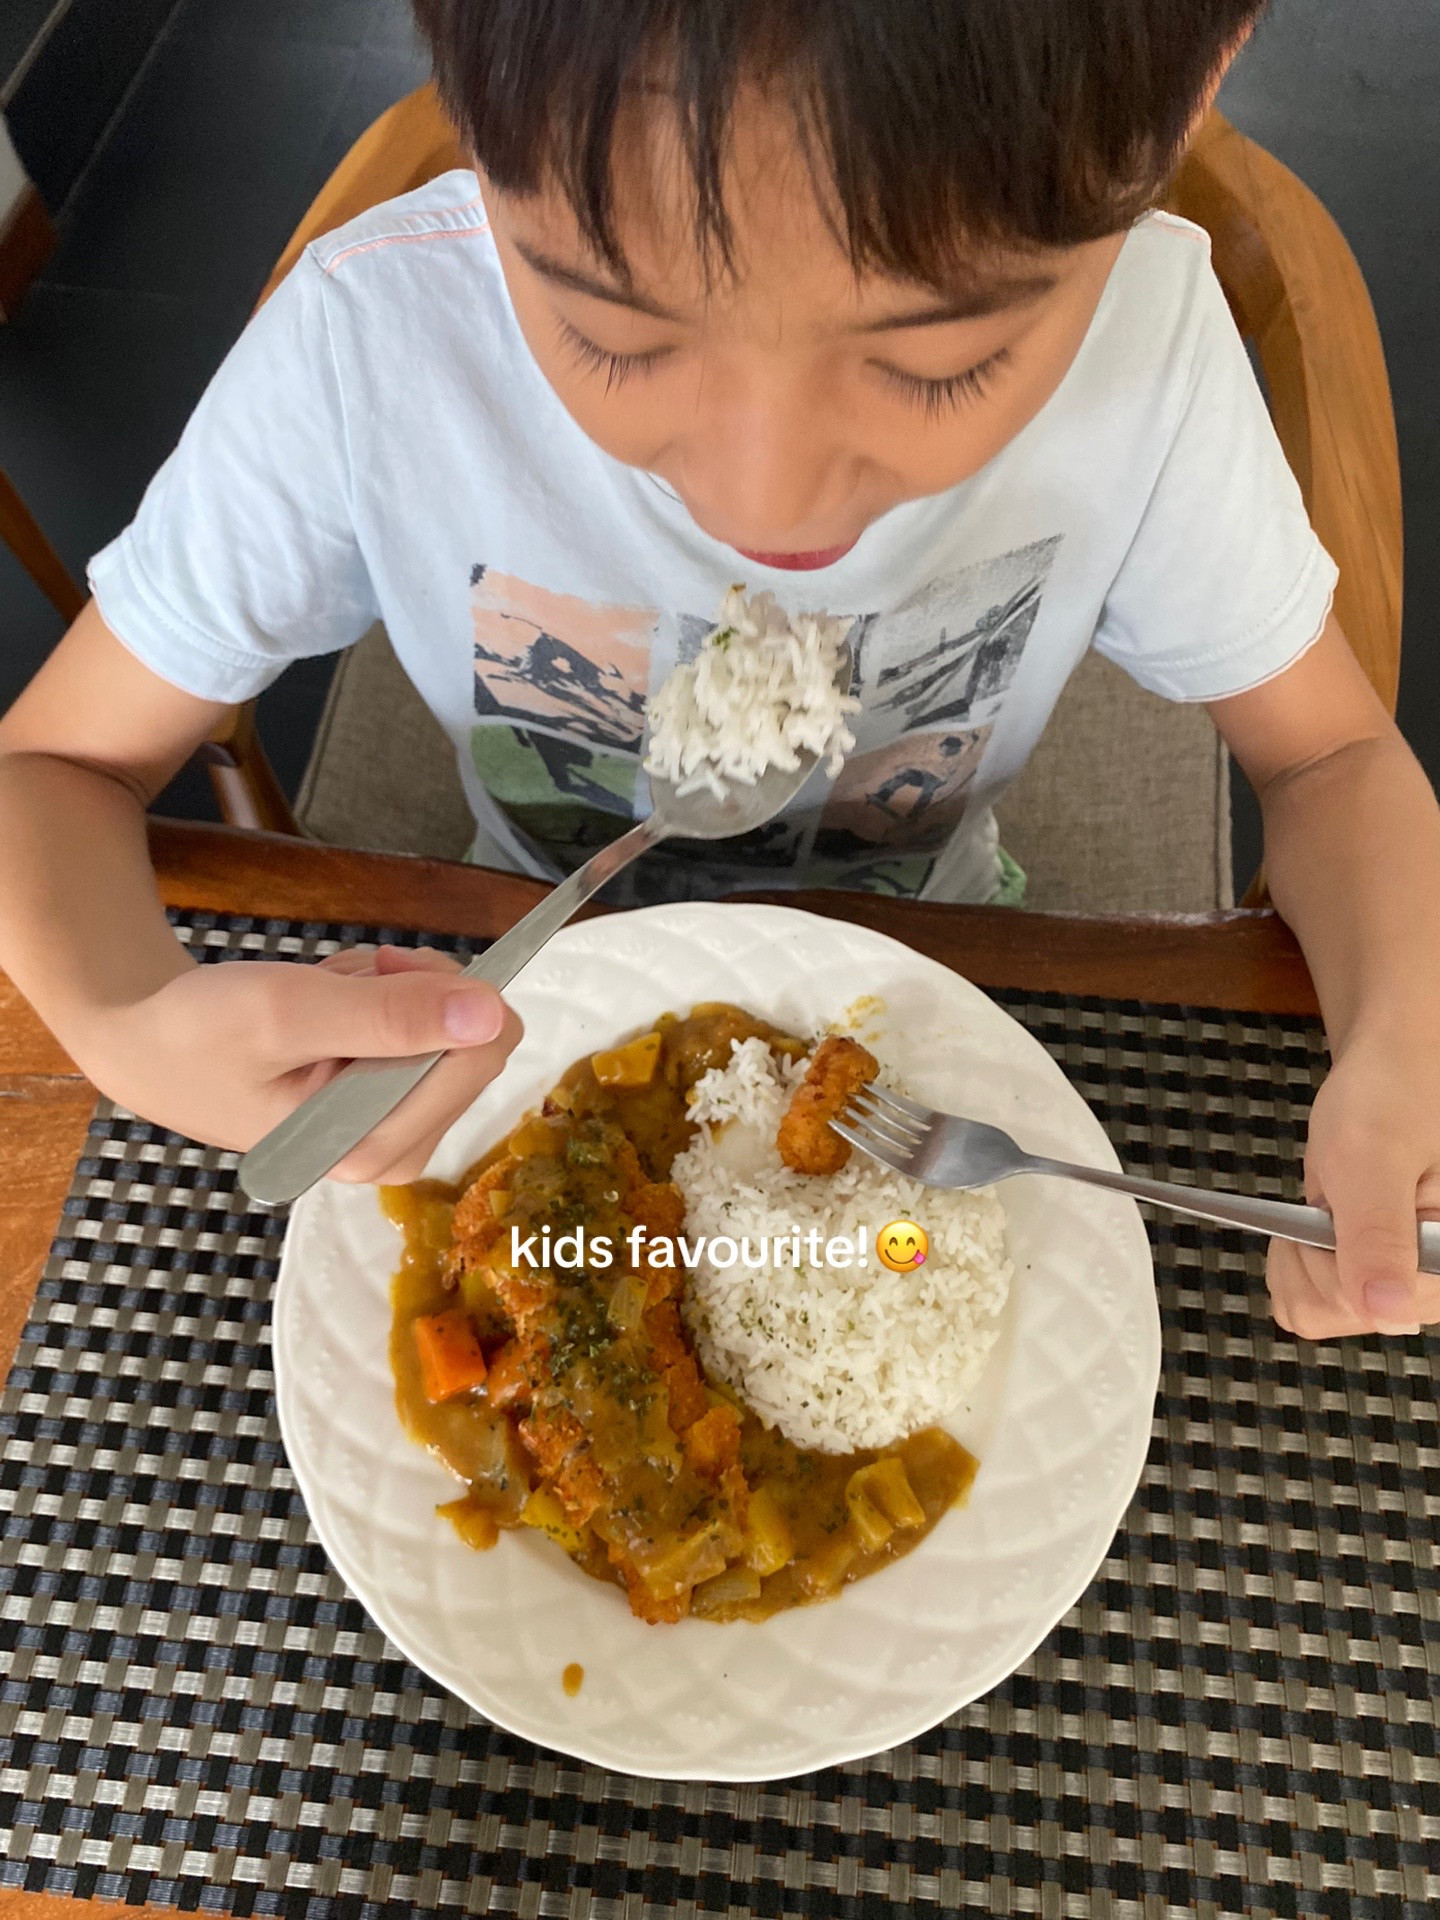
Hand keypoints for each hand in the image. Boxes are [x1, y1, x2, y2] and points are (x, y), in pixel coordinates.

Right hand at [84, 944, 521, 1184]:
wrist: (150, 1042)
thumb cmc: (202, 1033)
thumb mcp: (288, 1011)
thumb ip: (388, 1016)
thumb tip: (490, 1014)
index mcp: (374, 1146)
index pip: (479, 1055)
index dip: (443, 990)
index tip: (382, 968)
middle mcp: (398, 1150)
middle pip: (474, 1040)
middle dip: (413, 990)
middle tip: (343, 984)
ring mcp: (396, 1129)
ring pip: (449, 1025)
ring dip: (391, 989)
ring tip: (322, 999)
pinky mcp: (388, 1106)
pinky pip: (422, 1030)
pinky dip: (380, 998)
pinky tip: (327, 1008)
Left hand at [1267, 1033, 1439, 1339]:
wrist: (1391, 1075)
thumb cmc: (1391, 1099)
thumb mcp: (1372, 1158)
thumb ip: (1378, 1235)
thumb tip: (1388, 1313)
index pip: (1366, 1309)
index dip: (1329, 1258)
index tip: (1338, 1209)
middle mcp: (1431, 1288)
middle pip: (1335, 1312)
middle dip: (1311, 1249)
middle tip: (1336, 1196)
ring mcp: (1403, 1286)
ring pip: (1316, 1310)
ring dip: (1301, 1253)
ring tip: (1333, 1204)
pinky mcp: (1376, 1277)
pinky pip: (1309, 1297)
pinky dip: (1297, 1256)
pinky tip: (1325, 1218)